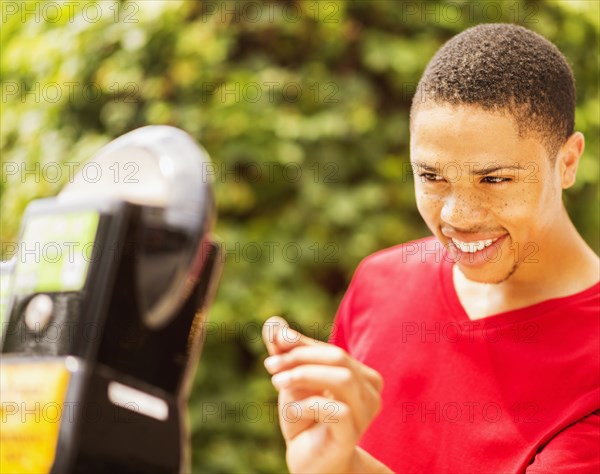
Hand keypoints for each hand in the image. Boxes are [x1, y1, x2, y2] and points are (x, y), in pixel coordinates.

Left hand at [262, 316, 383, 472]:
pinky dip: (307, 405)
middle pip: (339, 358)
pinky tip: (291, 412)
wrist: (310, 463)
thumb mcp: (292, 381)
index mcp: (361, 375)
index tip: (273, 342)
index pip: (331, 350)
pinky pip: (337, 410)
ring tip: (277, 382)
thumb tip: (273, 323)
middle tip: (270, 365)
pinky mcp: (353, 435)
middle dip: (300, 357)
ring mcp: (365, 414)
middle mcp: (370, 392)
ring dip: (303, 375)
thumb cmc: (305, 420)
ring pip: (342, 378)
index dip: (301, 343)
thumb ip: (286, 353)